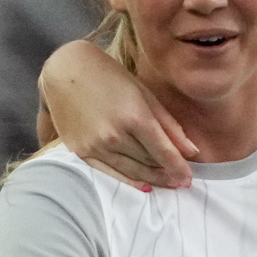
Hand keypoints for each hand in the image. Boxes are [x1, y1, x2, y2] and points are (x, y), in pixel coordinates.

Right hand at [42, 42, 198, 190]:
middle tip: (180, 181)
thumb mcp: (144, 94)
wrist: (64, 70)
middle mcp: (115, 135)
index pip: (165, 153)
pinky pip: (112, 173)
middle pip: (150, 164)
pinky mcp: (82, 151)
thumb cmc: (108, 76)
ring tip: (167, 183)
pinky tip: (145, 186)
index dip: (180, 169)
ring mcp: (96, 146)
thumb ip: (169, 125)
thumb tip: (192, 152)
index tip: (189, 179)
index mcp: (134, 117)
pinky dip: (131, 182)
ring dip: (153, 180)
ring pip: (134, 172)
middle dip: (168, 174)